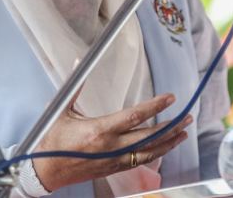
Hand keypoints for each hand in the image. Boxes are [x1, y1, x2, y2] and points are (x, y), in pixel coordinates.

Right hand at [32, 92, 192, 191]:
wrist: (46, 171)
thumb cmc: (52, 141)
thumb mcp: (61, 111)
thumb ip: (74, 86)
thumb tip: (77, 61)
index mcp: (100, 130)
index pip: (135, 116)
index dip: (155, 106)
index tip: (170, 98)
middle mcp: (111, 147)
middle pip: (149, 136)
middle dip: (171, 125)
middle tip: (187, 116)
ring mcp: (114, 160)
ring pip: (149, 152)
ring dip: (169, 141)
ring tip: (184, 132)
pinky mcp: (113, 169)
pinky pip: (141, 162)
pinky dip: (157, 154)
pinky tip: (166, 147)